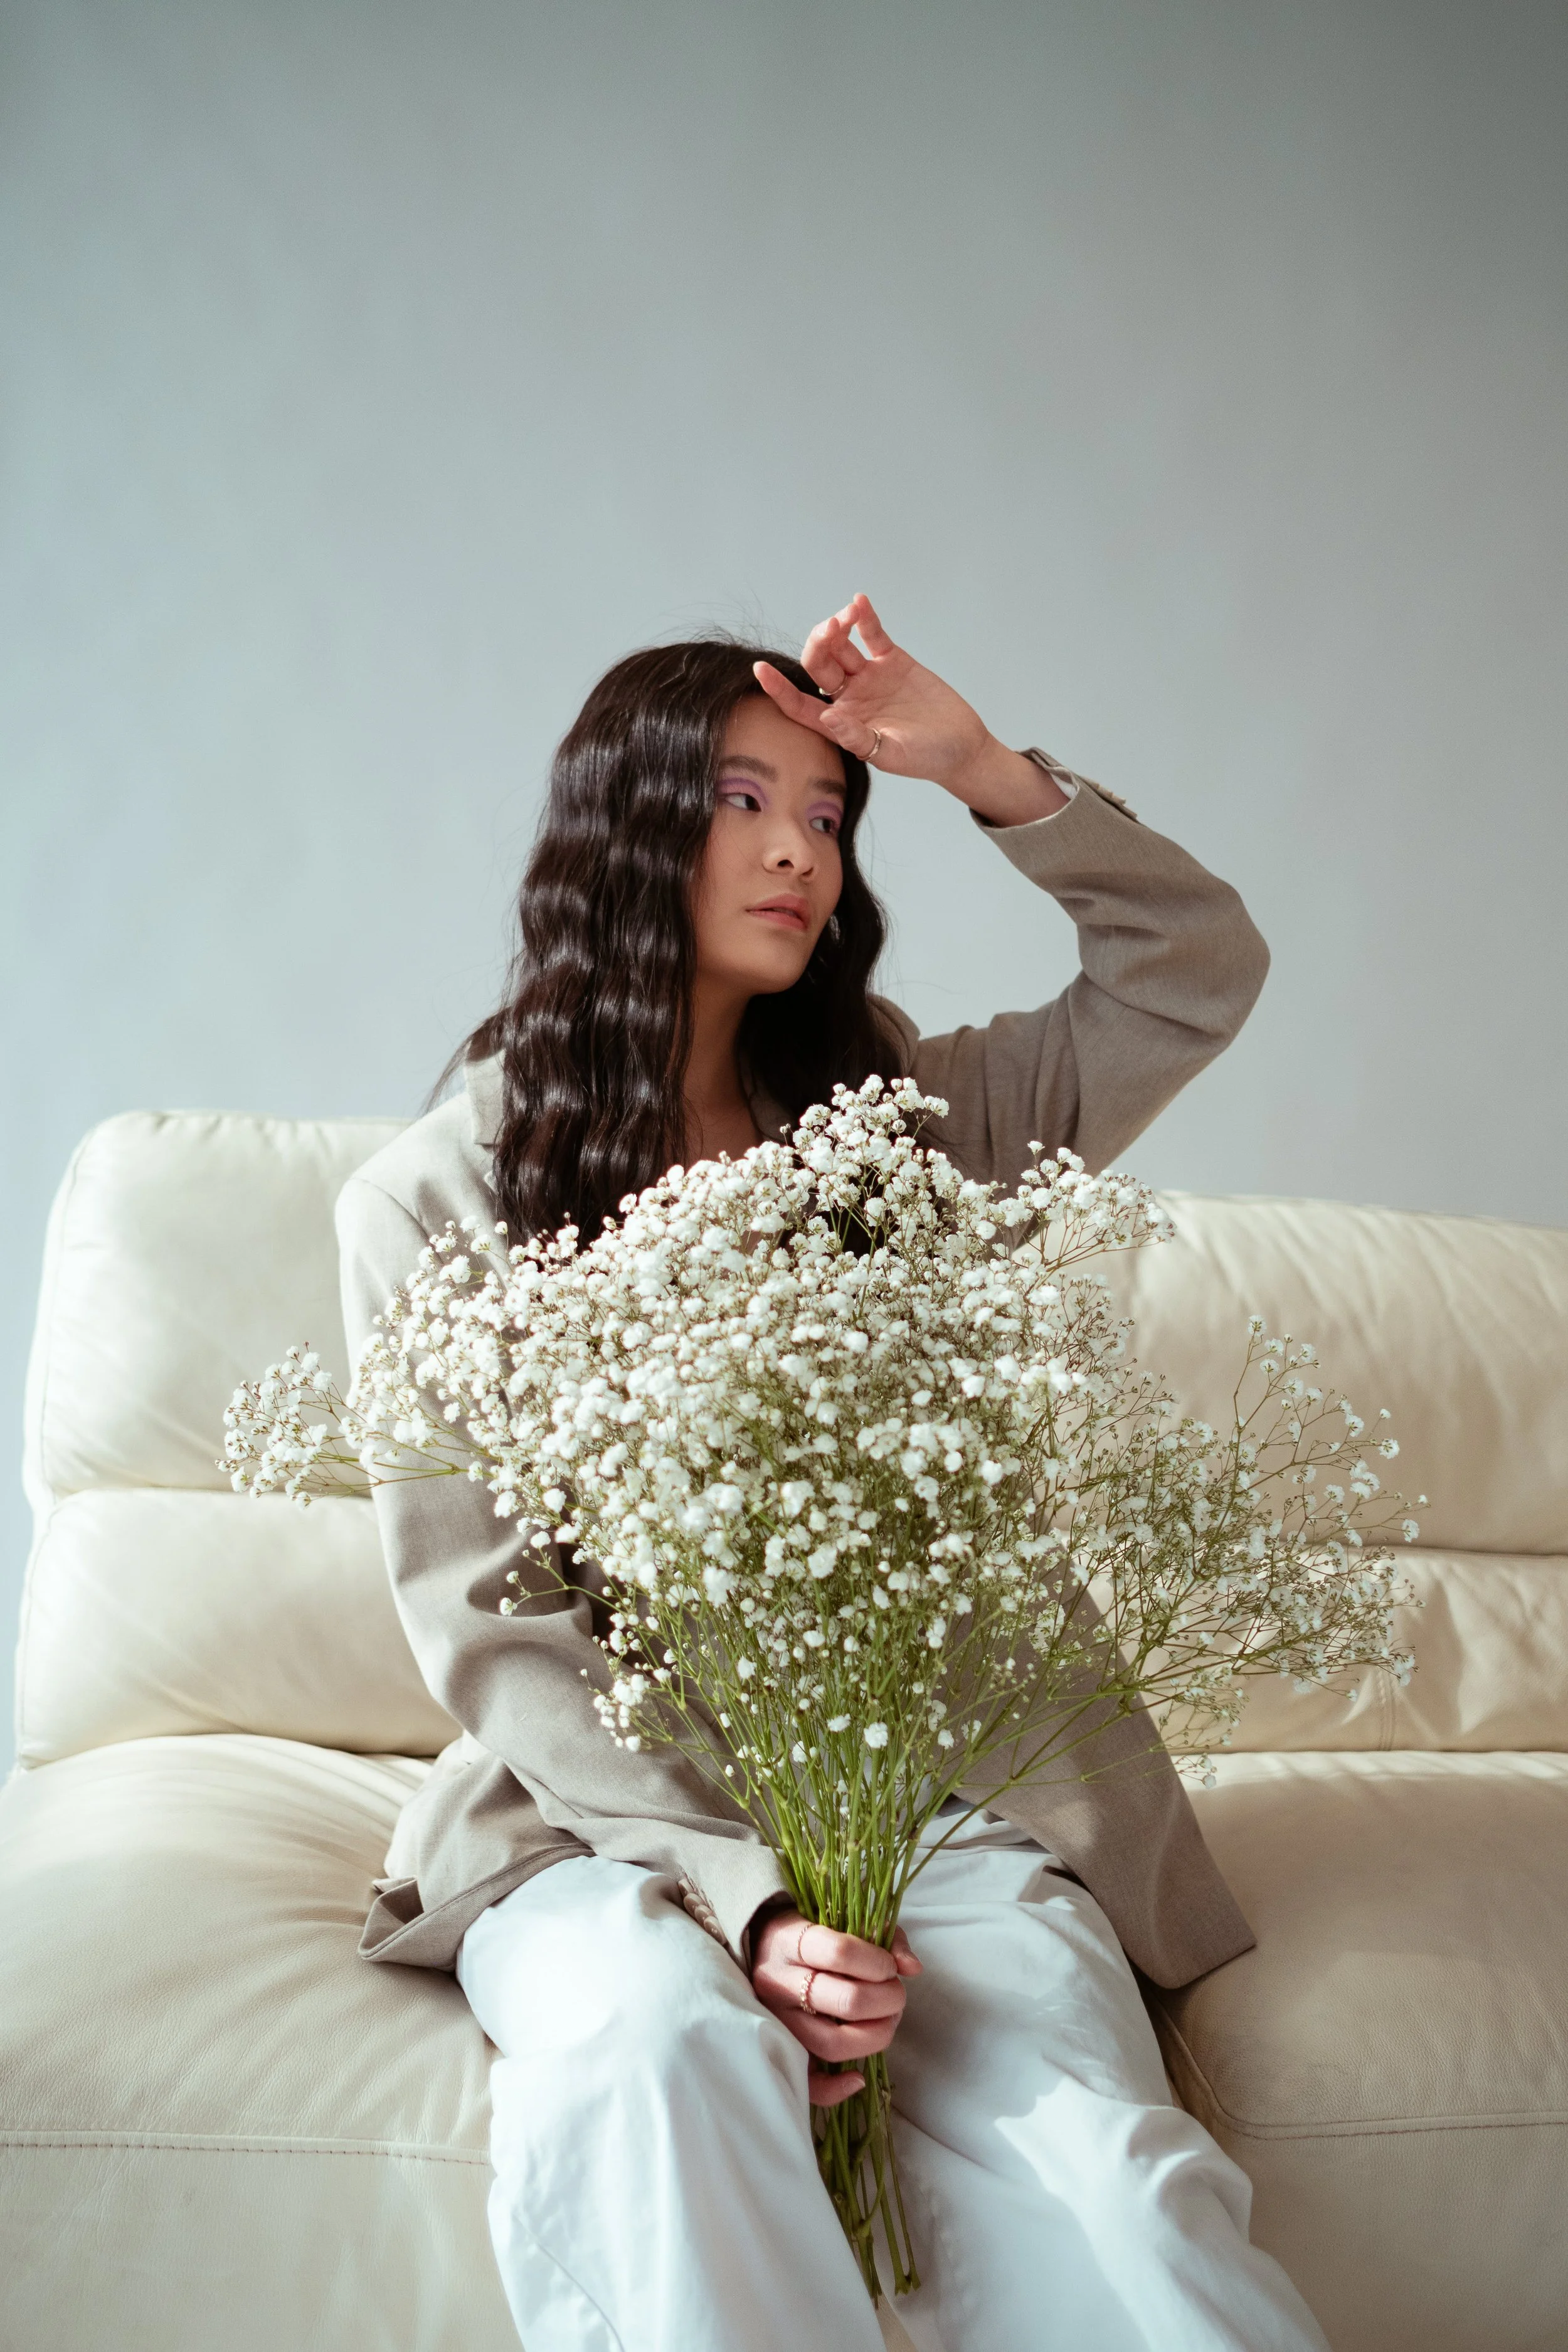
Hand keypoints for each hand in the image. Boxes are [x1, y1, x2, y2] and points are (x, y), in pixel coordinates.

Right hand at [751, 1906, 921, 2107]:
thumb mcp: (842, 1918)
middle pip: (843, 2001)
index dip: (877, 1963)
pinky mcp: (780, 2050)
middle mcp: (776, 1982)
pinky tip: (859, 2076)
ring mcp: (776, 2020)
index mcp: (789, 1940)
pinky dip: (837, 2089)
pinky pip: (807, 2083)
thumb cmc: (812, 1933)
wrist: (761, 1950)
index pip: (838, 1953)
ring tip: (888, 2020)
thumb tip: (911, 1968)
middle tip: (896, 1995)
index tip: (890, 1967)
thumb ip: (884, 1936)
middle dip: (886, 2000)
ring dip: (875, 2036)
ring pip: (831, 2043)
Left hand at [753, 593, 1066, 824]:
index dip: (779, 689)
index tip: (760, 671)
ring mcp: (868, 677)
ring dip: (838, 628)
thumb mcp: (892, 754)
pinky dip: (865, 619)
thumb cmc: (926, 759)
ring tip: (845, 617)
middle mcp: (848, 698)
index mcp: (840, 724)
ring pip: (841, 647)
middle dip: (817, 646)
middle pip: (818, 667)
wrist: (961, 746)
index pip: (800, 705)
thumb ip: (859, 738)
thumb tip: (827, 716)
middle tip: (829, 630)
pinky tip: (859, 603)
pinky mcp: (892, 661)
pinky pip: (873, 635)